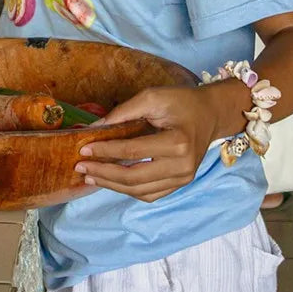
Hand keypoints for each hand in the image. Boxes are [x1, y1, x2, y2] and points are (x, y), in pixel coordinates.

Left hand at [75, 86, 220, 202]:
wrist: (211, 113)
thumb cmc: (182, 101)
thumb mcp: (152, 97)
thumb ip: (123, 112)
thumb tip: (94, 128)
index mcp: (177, 142)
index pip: (132, 152)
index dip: (105, 151)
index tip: (83, 149)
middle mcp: (182, 166)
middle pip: (134, 178)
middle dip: (104, 173)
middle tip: (81, 167)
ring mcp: (183, 178)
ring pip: (140, 191)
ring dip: (113, 185)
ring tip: (91, 176)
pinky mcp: (181, 183)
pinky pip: (150, 194)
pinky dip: (129, 190)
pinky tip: (112, 181)